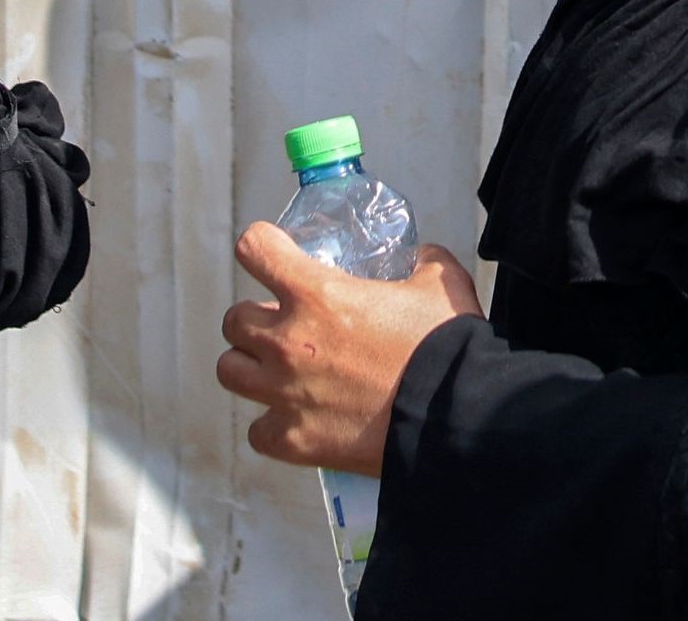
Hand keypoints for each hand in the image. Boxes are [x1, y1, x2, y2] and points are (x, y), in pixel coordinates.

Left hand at [216, 221, 483, 476]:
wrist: (458, 420)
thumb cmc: (447, 347)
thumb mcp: (439, 282)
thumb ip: (420, 260)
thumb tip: (416, 257)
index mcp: (316, 294)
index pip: (254, 249)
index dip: (262, 246)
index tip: (273, 254)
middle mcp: (287, 341)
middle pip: (234, 319)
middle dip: (256, 318)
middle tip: (285, 325)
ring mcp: (285, 394)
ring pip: (229, 371)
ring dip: (251, 366)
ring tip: (278, 370)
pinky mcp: (294, 440)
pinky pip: (258, 430)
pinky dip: (272, 424)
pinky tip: (296, 418)